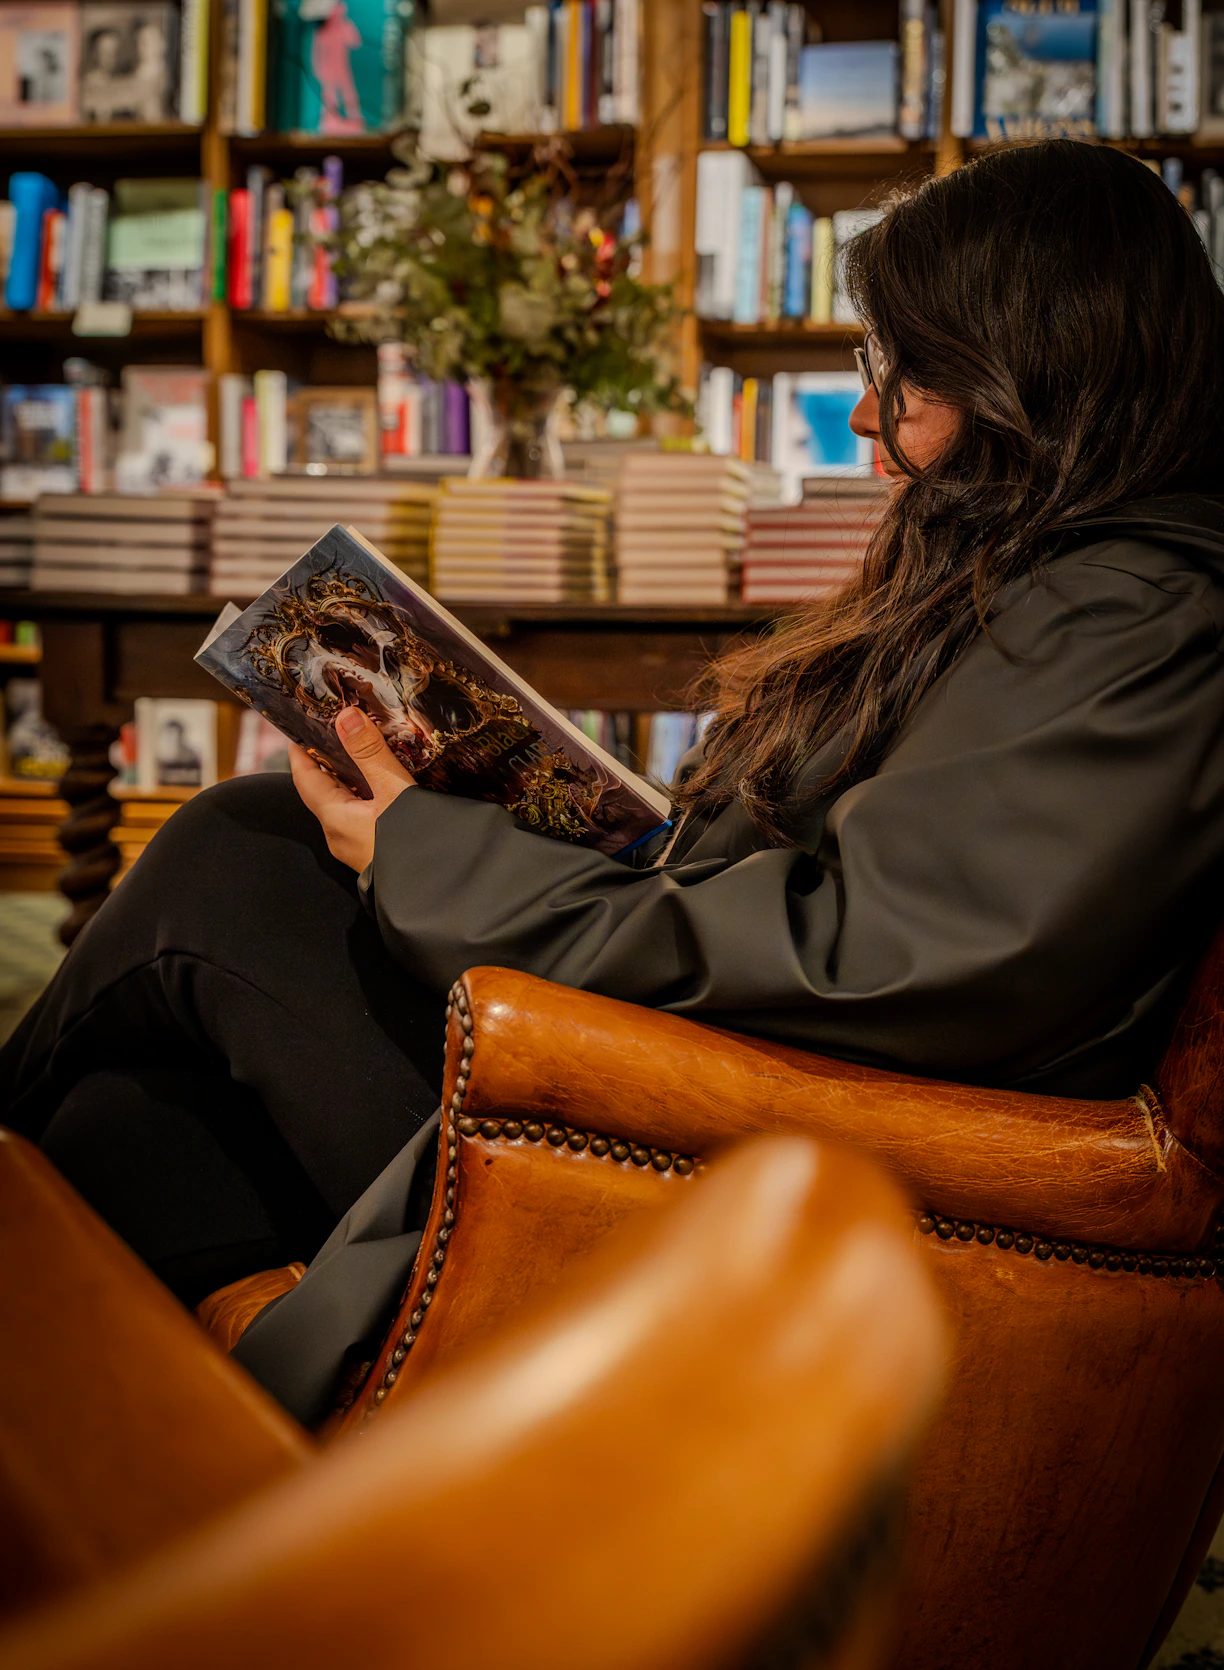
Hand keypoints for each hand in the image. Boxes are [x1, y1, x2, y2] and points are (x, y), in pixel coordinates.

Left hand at [290, 707, 415, 872]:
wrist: (440, 892)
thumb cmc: (413, 844)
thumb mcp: (393, 790)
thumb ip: (370, 753)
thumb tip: (345, 716)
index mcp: (334, 818)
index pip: (304, 777)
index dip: (300, 750)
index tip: (301, 724)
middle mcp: (339, 834)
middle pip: (322, 790)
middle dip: (326, 759)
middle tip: (337, 729)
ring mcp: (356, 846)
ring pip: (343, 803)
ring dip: (348, 777)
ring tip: (362, 750)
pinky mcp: (374, 852)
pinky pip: (361, 815)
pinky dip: (365, 794)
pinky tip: (384, 784)